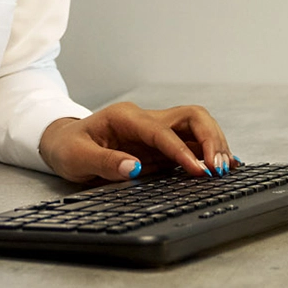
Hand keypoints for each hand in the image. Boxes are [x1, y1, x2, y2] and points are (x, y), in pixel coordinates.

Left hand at [37, 102, 232, 182]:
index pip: (162, 131)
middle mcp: (146, 119)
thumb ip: (106, 162)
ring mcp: (156, 131)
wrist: (62, 143)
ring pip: (197, 127)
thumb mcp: (78, 158)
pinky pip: (192, 143)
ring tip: (224, 170)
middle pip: (190, 116)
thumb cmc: (68, 148)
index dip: (182, 151)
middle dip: (210, 138)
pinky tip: (222, 166)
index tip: (198, 170)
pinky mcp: (161, 145)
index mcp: (126, 117)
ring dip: (214, 145)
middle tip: (218, 168)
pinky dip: (208, 153)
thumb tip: (135, 169)